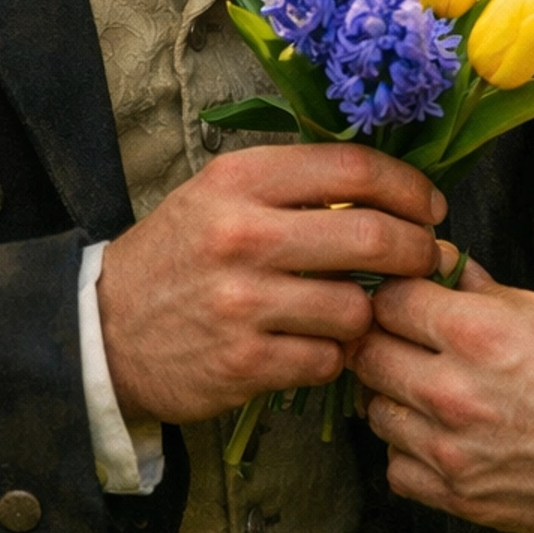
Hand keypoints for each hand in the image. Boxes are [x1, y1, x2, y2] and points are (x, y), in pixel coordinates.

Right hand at [97, 146, 450, 424]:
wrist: (104, 331)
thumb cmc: (179, 255)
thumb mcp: (221, 195)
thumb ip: (294, 185)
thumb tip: (387, 188)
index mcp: (242, 180)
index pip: (354, 169)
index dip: (408, 188)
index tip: (429, 206)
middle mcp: (244, 234)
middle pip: (373, 238)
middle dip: (417, 250)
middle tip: (425, 258)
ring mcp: (244, 302)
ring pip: (357, 307)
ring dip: (369, 313)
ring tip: (354, 309)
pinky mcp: (244, 363)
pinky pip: (328, 359)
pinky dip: (333, 355)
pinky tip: (315, 344)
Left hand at [353, 264, 533, 532]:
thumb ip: (489, 292)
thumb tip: (449, 269)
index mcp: (477, 333)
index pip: (388, 301)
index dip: (394, 295)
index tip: (406, 298)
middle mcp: (451, 390)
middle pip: (367, 354)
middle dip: (381, 341)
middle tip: (404, 341)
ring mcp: (450, 448)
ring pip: (374, 413)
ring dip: (391, 398)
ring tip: (424, 391)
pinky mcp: (459, 496)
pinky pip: (396, 470)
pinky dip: (407, 453)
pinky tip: (436, 439)